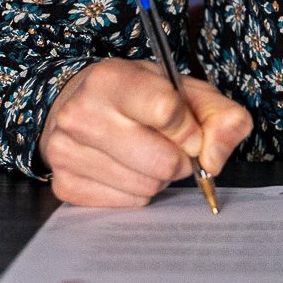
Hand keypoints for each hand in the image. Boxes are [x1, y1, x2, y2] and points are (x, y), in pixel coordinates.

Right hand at [39, 59, 253, 206]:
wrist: (80, 103)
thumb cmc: (141, 96)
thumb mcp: (184, 90)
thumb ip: (219, 115)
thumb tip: (215, 158)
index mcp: (110, 78)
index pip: (167, 111)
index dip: (189, 127)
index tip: (188, 126)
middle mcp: (80, 113)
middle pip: (162, 161)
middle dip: (178, 158)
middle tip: (169, 144)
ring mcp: (65, 151)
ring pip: (145, 187)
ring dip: (158, 176)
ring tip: (145, 152)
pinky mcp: (63, 184)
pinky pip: (126, 204)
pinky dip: (135, 191)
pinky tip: (125, 167)